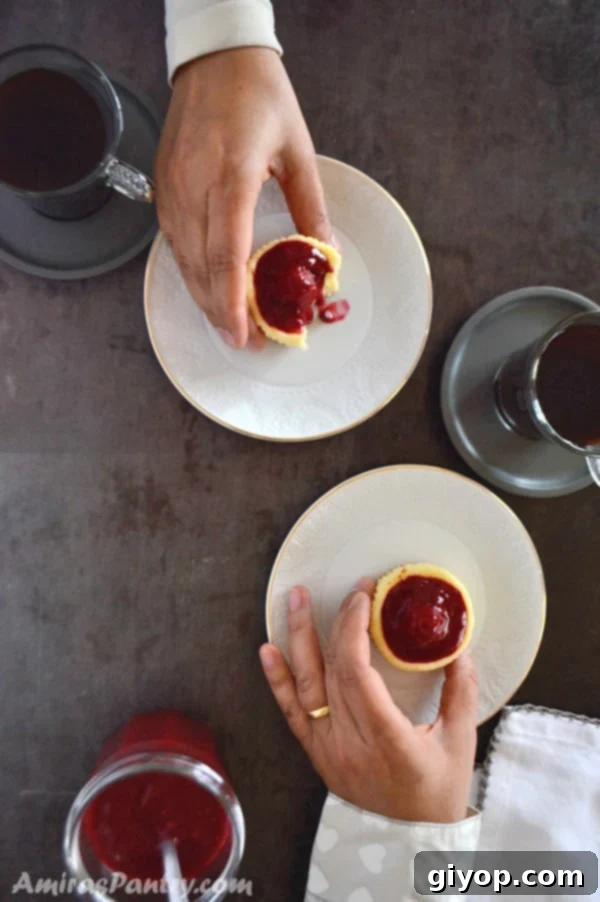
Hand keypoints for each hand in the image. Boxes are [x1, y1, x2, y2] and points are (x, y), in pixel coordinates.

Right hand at [155, 48, 332, 349]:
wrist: (216, 59)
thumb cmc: (260, 98)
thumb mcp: (298, 151)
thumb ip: (311, 209)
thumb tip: (325, 258)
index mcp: (230, 176)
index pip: (226, 257)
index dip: (233, 304)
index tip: (246, 335)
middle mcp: (193, 185)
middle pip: (200, 269)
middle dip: (222, 313)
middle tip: (248, 342)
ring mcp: (171, 188)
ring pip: (182, 262)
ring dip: (205, 299)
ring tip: (230, 325)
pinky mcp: (161, 188)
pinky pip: (173, 243)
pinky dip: (191, 273)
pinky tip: (209, 290)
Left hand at [259, 581, 477, 822]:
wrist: (410, 841)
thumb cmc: (437, 794)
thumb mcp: (461, 743)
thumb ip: (461, 691)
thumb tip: (458, 646)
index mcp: (388, 740)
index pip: (358, 674)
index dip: (354, 629)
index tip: (364, 598)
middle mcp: (350, 744)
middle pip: (333, 670)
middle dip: (338, 622)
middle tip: (350, 591)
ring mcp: (328, 748)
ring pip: (306, 685)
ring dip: (299, 637)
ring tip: (296, 600)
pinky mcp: (317, 752)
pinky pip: (291, 712)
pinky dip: (277, 680)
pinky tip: (268, 651)